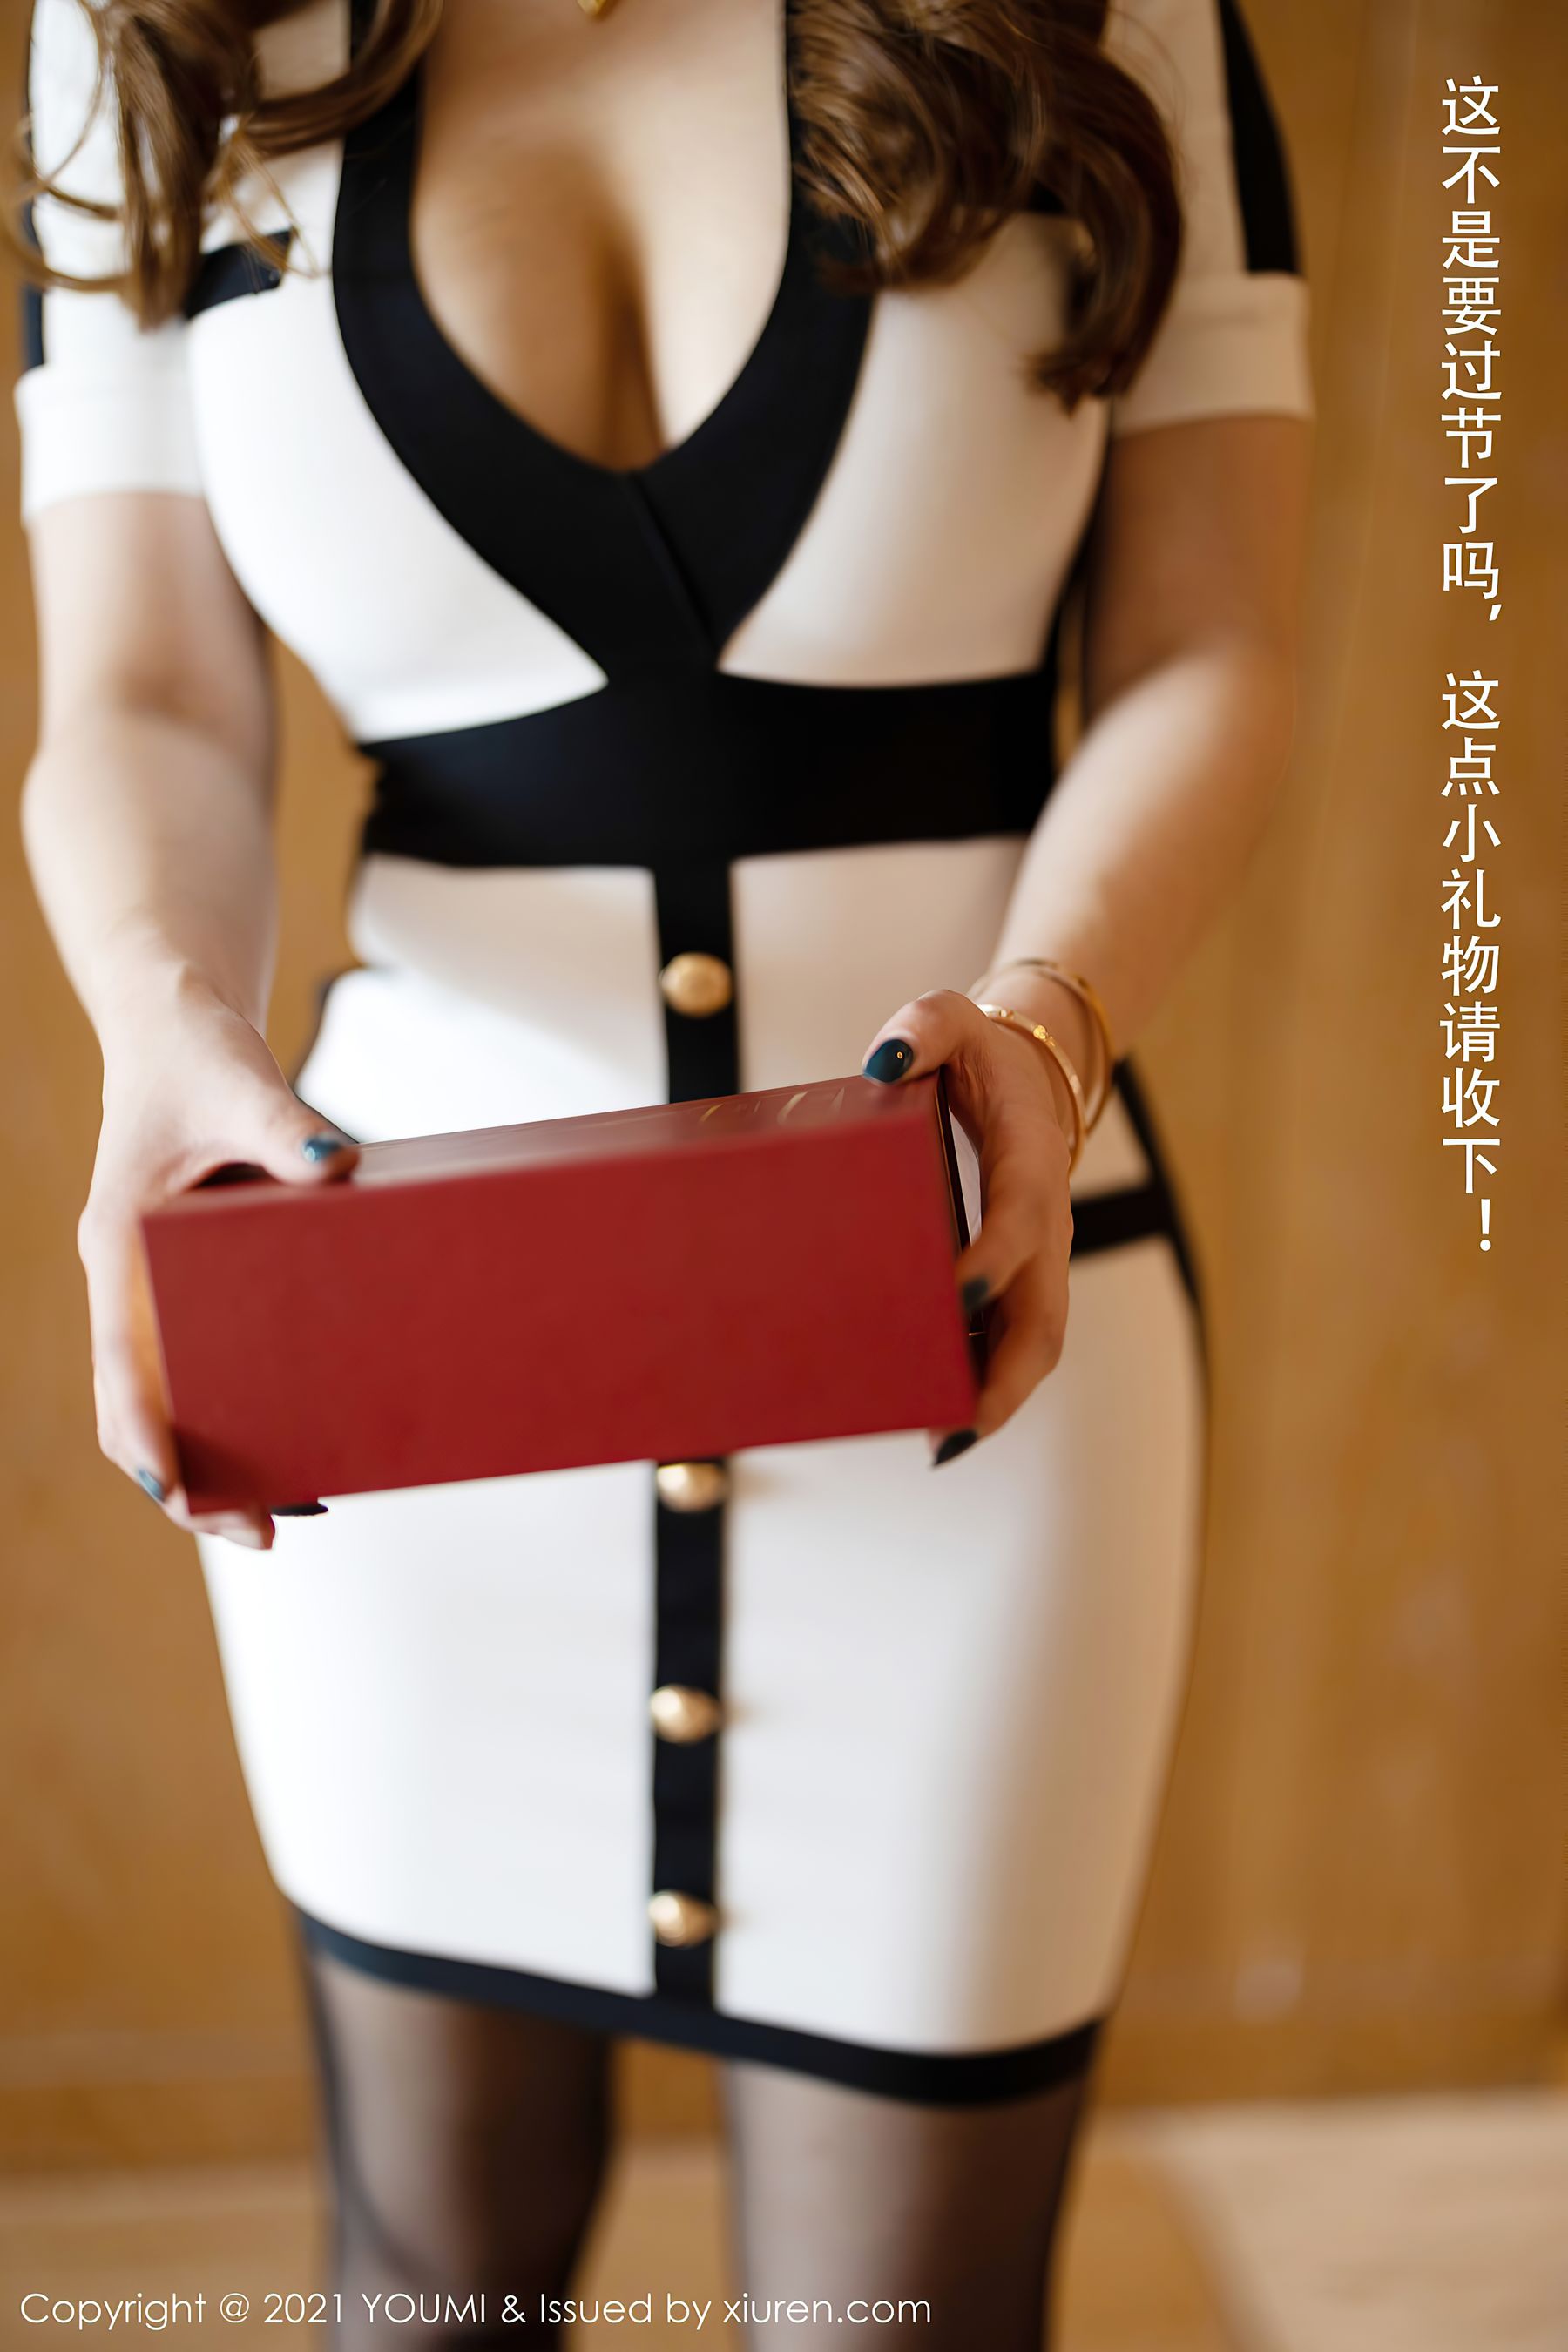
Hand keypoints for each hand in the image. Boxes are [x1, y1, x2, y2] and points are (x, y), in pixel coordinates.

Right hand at [80, 973, 357, 1546]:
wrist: (176, 1023)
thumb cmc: (195, 1050)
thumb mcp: (240, 1080)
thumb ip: (285, 1124)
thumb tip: (336, 1163)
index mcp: (117, 1243)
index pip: (119, 1362)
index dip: (144, 1435)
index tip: (175, 1495)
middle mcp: (126, 1278)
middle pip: (136, 1408)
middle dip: (187, 1480)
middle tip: (266, 1531)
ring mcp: (153, 1288)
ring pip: (166, 1400)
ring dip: (213, 1458)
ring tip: (290, 1510)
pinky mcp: (189, 1283)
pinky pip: (201, 1366)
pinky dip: (236, 1411)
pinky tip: (298, 1433)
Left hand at [861, 988, 1075, 1460]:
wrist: (1031, 1071)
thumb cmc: (978, 1053)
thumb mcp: (950, 1018)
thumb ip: (922, 1027)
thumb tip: (884, 1060)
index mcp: (1031, 1157)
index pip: (1021, 1217)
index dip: (997, 1258)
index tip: (959, 1293)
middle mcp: (1046, 1220)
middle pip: (1045, 1313)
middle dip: (1008, 1376)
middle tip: (956, 1424)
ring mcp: (1038, 1256)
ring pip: (1033, 1340)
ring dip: (995, 1394)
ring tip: (938, 1439)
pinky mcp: (1020, 1275)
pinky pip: (1011, 1337)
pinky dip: (982, 1378)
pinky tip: (933, 1411)